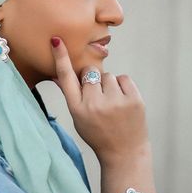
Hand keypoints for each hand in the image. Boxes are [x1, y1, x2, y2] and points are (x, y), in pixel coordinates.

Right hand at [49, 36, 148, 165]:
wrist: (124, 152)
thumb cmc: (98, 133)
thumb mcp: (79, 118)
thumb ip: (71, 95)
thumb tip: (57, 73)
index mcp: (77, 109)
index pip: (66, 78)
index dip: (61, 58)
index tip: (57, 40)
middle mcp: (94, 105)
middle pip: (90, 73)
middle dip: (94, 80)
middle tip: (100, 99)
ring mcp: (115, 102)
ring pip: (108, 75)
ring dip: (109, 85)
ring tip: (113, 104)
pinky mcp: (133, 100)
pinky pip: (123, 78)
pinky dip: (123, 86)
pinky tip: (123, 102)